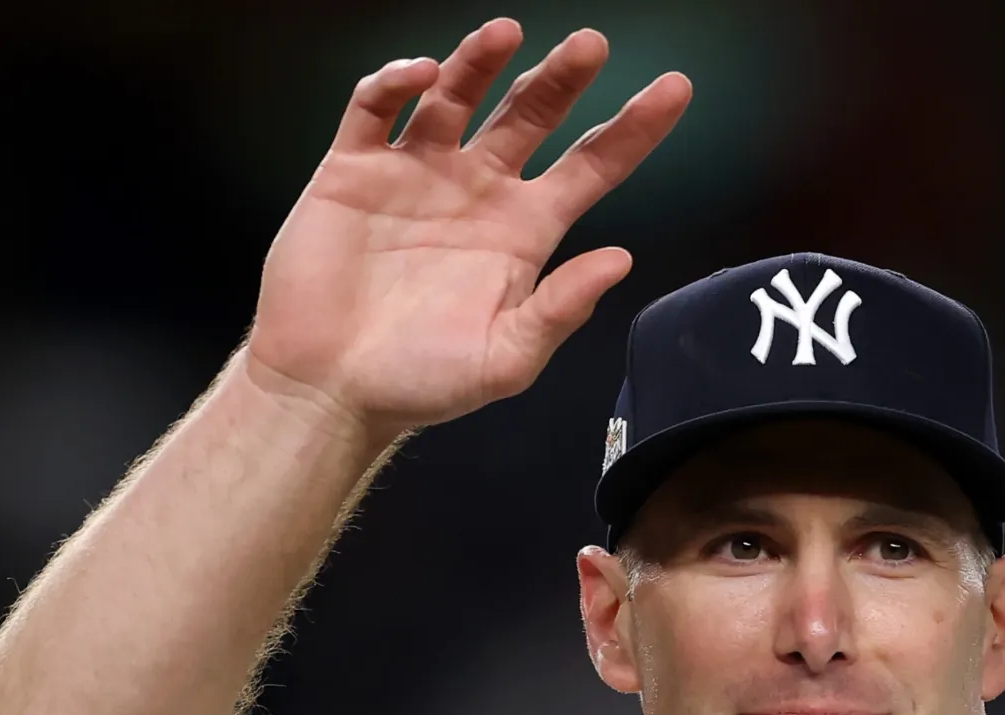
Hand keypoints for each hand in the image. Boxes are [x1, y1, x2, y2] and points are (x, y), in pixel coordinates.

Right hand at [244, 18, 690, 439]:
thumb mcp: (506, 359)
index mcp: (525, 231)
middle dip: (562, 77)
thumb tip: (621, 260)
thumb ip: (561, 309)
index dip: (634, 127)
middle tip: (591, 44)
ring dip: (480, 60)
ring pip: (457, 95)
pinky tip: (420, 75)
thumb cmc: (420, 382)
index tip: (675, 88)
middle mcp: (478, 190)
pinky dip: (396, 83)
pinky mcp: (355, 169)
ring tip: (505, 34)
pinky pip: (377, 108)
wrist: (329, 390)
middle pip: (531, 114)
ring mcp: (417, 173)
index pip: (592, 165)